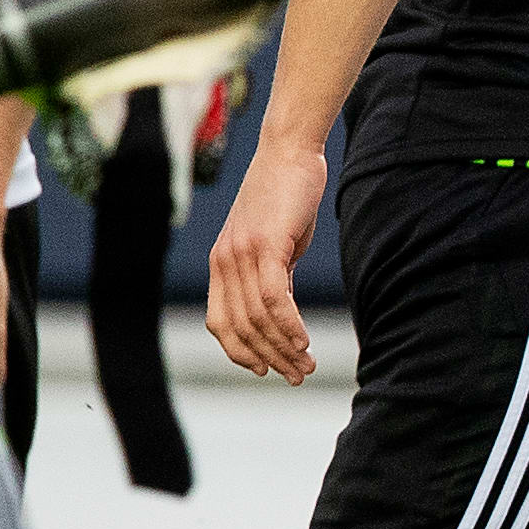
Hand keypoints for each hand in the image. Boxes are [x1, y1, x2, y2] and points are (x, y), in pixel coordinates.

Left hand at [205, 135, 326, 381]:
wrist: (289, 152)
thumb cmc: (287, 195)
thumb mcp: (275, 241)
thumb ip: (272, 273)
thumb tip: (282, 308)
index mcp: (222, 264)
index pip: (220, 323)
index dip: (241, 352)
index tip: (268, 369)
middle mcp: (224, 262)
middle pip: (240, 327)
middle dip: (269, 358)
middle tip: (298, 375)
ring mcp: (242, 254)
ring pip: (257, 318)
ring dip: (284, 347)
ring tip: (307, 365)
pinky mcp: (266, 245)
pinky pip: (273, 297)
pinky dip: (288, 324)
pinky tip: (304, 340)